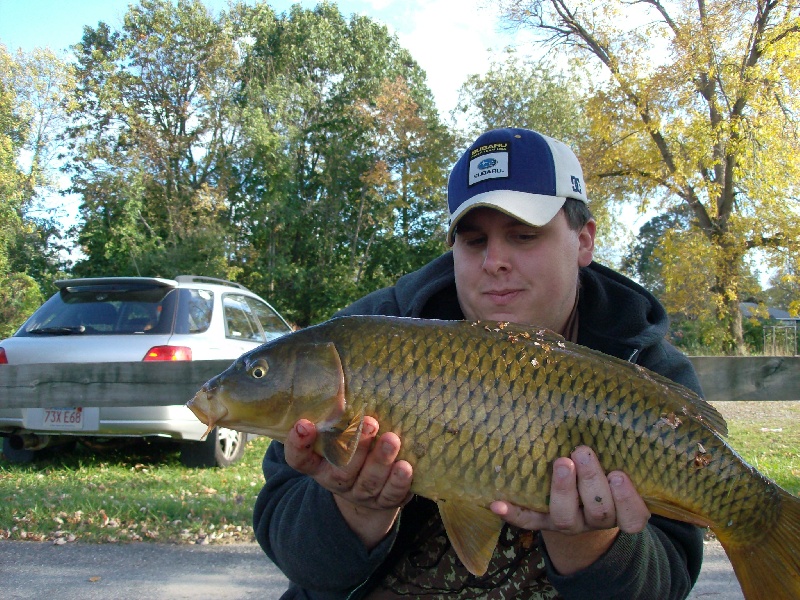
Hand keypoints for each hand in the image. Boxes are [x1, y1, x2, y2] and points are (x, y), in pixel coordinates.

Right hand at [284, 416, 412, 547]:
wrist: (370, 493)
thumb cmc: (351, 452)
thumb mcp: (338, 438)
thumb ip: (339, 419)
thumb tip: (349, 380)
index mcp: (319, 465)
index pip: (300, 458)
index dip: (298, 444)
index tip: (304, 424)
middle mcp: (337, 481)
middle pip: (342, 470)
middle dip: (357, 446)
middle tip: (370, 422)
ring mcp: (361, 494)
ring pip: (369, 481)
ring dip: (381, 460)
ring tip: (392, 440)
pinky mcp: (385, 502)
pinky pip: (391, 495)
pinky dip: (398, 482)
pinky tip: (405, 467)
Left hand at [490, 446, 649, 573]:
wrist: (579, 503)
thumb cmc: (602, 471)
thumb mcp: (616, 462)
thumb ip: (617, 448)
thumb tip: (608, 404)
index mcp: (619, 510)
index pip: (633, 517)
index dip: (628, 500)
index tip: (620, 474)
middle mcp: (595, 520)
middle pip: (599, 512)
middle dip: (591, 481)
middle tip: (582, 452)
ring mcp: (567, 522)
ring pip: (566, 518)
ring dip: (562, 490)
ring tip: (561, 462)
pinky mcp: (541, 521)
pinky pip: (527, 521)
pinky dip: (513, 513)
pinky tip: (497, 503)